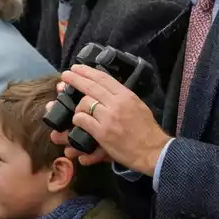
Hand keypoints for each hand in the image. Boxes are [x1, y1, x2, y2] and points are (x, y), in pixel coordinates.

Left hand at [49, 64, 169, 175]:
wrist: (153, 151)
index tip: (77, 67)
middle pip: (91, 86)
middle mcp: (116, 103)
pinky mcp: (102, 132)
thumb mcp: (138, 106)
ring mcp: (108, 117)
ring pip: (85, 103)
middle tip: (65, 75)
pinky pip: (83, 120)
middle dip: (75, 79)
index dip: (87, 71)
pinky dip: (78, 120)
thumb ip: (122, 97)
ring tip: (77, 111)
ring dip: (78, 107)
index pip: (104, 78)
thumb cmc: (147, 130)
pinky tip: (78, 122)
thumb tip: (107, 90)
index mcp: (126, 95)